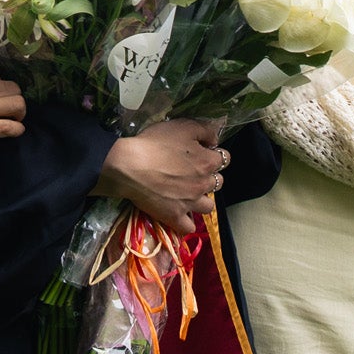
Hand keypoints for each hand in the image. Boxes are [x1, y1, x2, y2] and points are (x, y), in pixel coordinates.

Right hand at [96, 118, 223, 235]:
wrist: (130, 165)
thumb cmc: (155, 143)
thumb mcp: (182, 126)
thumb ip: (205, 130)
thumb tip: (215, 139)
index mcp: (207, 162)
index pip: (224, 158)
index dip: (213, 153)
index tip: (202, 151)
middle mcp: (203, 184)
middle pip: (217, 182)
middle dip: (208, 176)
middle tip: (191, 171)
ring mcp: (190, 203)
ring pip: (208, 206)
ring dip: (202, 199)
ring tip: (188, 193)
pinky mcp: (175, 217)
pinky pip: (189, 227)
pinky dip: (187, 221)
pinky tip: (180, 213)